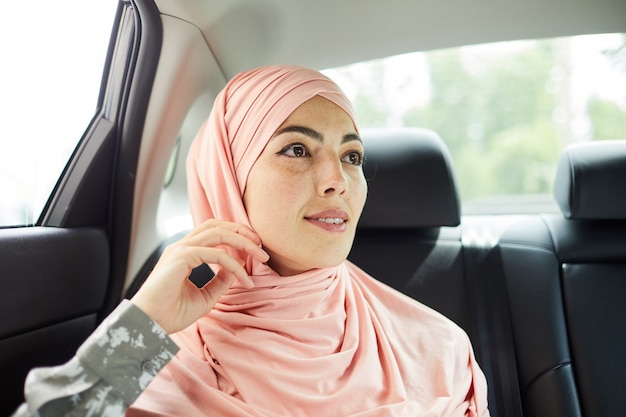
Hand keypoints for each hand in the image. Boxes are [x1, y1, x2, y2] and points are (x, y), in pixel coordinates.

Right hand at [130, 220, 268, 333]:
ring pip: (219, 233)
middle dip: (243, 232)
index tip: (255, 251)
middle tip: (262, 248)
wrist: (149, 325)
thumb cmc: (171, 313)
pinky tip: (244, 277)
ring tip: (260, 256)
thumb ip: (220, 282)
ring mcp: (180, 249)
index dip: (236, 236)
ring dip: (243, 242)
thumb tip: (238, 269)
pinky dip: (233, 264)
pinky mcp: (181, 257)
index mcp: (185, 252)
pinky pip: (216, 254)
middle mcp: (182, 246)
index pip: (213, 232)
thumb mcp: (205, 297)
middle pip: (218, 225)